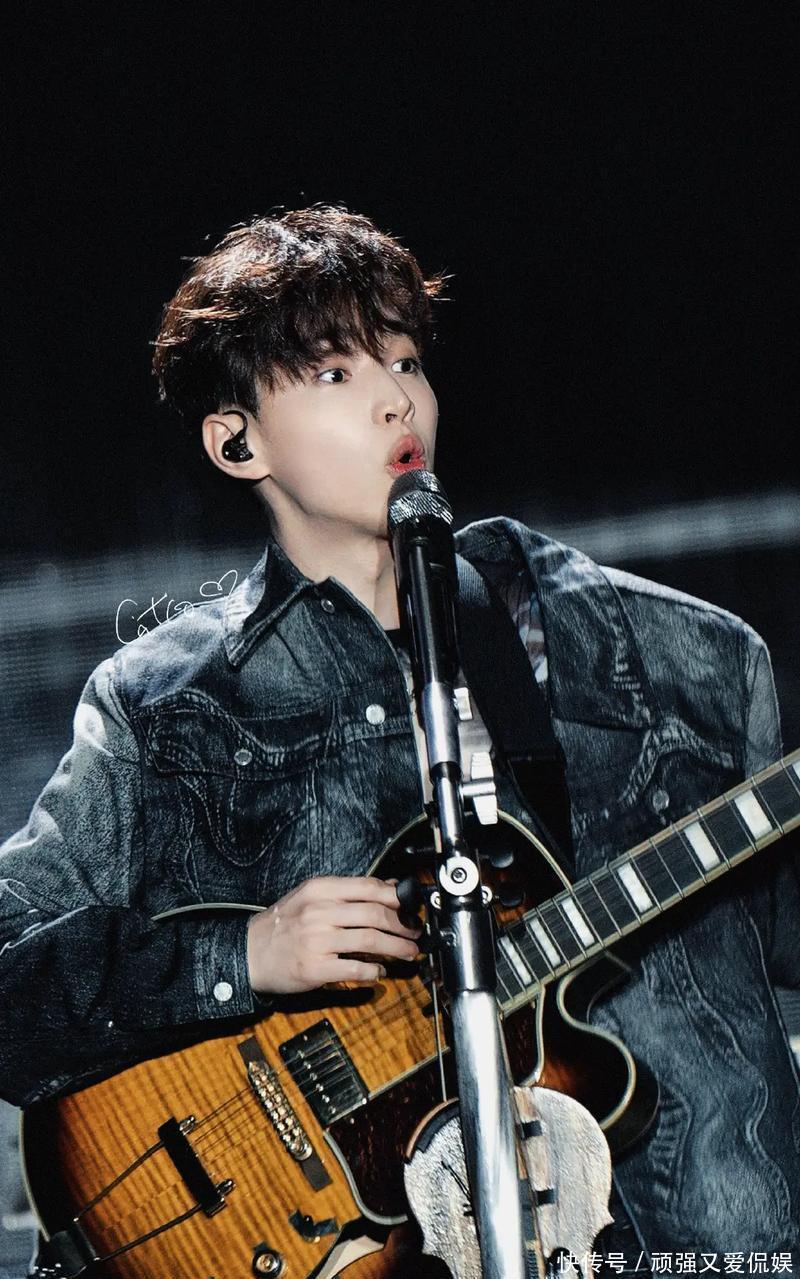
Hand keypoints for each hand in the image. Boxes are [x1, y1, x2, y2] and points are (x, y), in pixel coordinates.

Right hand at [246, 875, 422, 994]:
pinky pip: (355, 968)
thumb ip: (347, 892)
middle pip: (376, 914)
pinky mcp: (315, 968)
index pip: (368, 887)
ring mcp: (317, 940)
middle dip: (403, 925)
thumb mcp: (311, 898)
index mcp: (320, 890)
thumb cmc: (283, 925)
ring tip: (408, 952)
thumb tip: (388, 886)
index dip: (396, 897)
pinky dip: (374, 972)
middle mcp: (319, 911)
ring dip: (397, 948)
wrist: (249, 953)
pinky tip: (379, 972)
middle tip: (415, 933)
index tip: (411, 907)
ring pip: (371, 940)